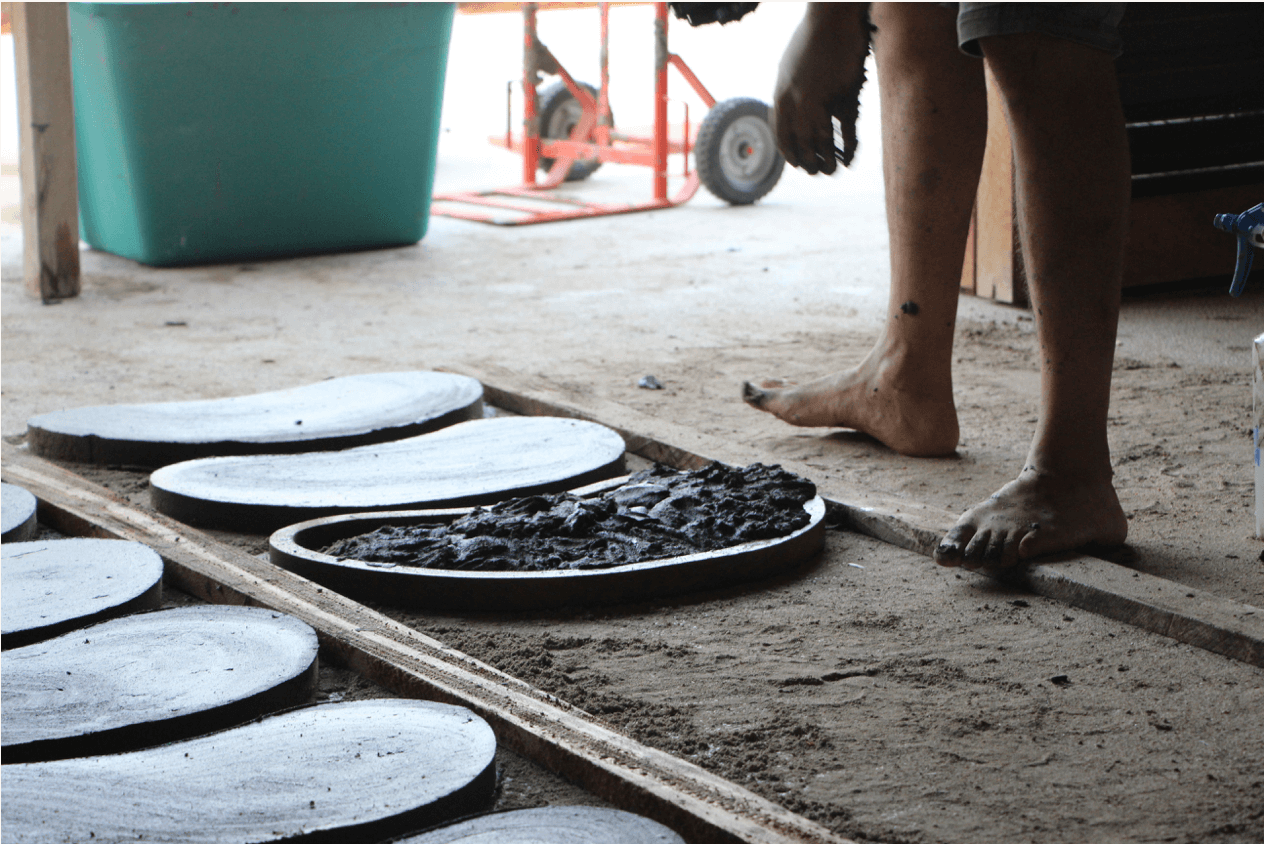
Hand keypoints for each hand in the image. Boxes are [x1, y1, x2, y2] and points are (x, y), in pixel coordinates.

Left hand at [772, 3, 871, 174]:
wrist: (832, 15)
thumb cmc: (814, 38)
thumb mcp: (791, 67)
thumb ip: (789, 92)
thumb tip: (789, 111)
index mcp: (780, 94)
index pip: (780, 135)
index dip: (789, 153)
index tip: (797, 164)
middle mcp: (794, 100)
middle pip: (799, 143)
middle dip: (807, 162)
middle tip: (816, 172)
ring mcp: (816, 98)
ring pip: (820, 141)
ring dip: (827, 160)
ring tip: (832, 171)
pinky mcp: (839, 94)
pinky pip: (844, 129)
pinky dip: (848, 147)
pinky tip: (850, 157)